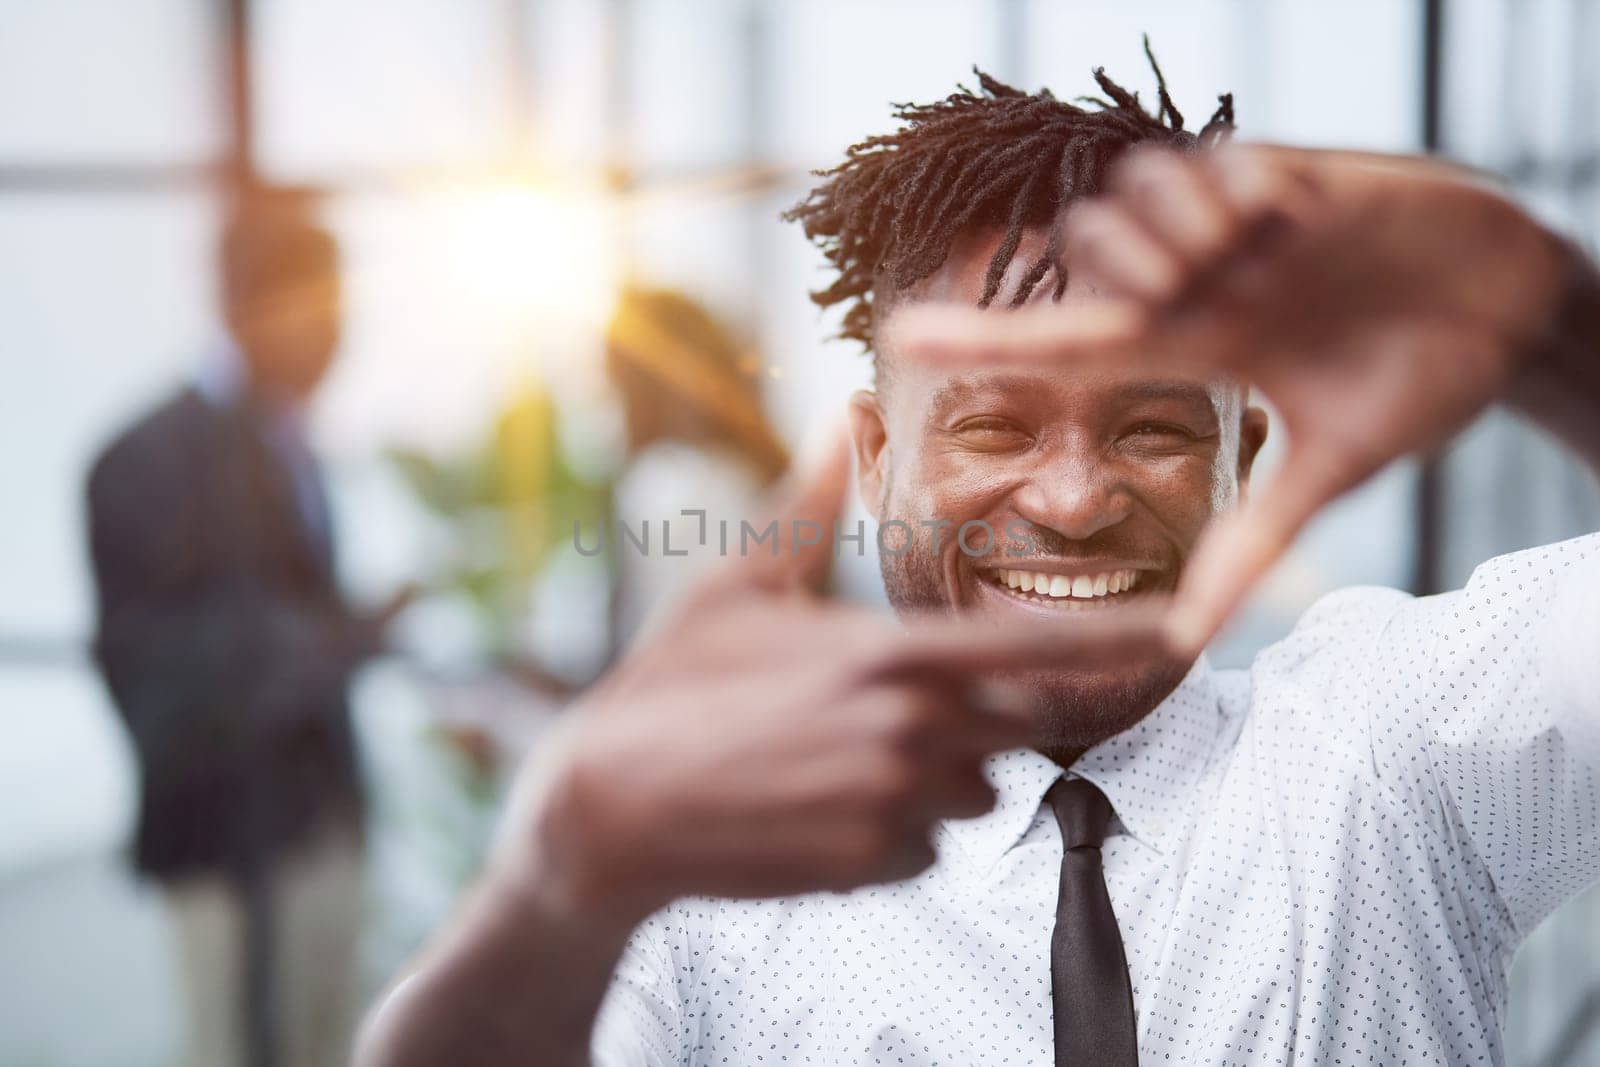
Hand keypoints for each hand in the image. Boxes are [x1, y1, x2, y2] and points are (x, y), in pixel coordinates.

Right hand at [498, 430, 1164, 925]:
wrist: (608, 806)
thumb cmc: (670, 681)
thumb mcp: (737, 584)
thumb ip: (809, 507)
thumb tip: (836, 415)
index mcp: (889, 653)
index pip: (1035, 650)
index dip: (1115, 642)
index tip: (1184, 631)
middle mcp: (910, 731)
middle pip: (1015, 729)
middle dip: (979, 720)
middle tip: (891, 710)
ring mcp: (895, 805)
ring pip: (973, 794)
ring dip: (931, 780)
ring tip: (833, 760)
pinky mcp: (872, 866)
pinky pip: (925, 847)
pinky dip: (891, 832)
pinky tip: (815, 807)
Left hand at [896, 144, 1572, 651]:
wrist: (1514, 315)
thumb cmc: (1419, 383)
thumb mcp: (1327, 473)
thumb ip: (1250, 544)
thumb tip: (1179, 642)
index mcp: (1197, 345)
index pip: (1070, 340)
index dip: (989, 339)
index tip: (904, 341)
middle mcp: (1201, 282)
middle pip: (1091, 249)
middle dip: (1117, 277)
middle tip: (1188, 305)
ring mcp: (1238, 225)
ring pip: (1134, 197)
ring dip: (1171, 238)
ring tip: (1244, 266)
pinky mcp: (1287, 173)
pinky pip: (1208, 165)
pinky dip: (1224, 200)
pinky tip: (1286, 224)